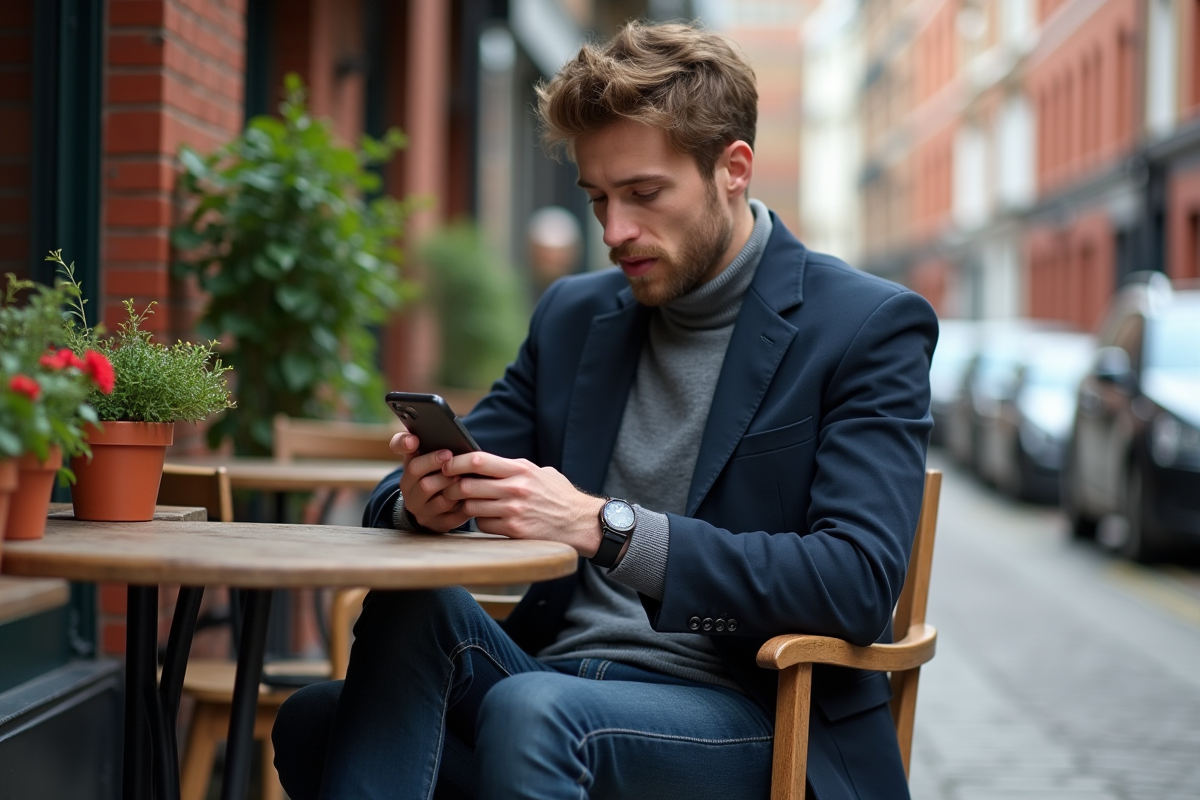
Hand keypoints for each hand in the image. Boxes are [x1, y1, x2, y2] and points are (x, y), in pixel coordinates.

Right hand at [390, 432, 471, 531]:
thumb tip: (443, 432)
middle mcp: (409, 488)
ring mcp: (420, 508)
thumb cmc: (443, 477)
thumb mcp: (436, 461)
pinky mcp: (435, 523)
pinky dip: (461, 506)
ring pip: (433, 495)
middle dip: (432, 462)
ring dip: (450, 486)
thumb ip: (434, 445)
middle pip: (415, 472)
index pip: (399, 448)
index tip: (414, 440)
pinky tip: (471, 498)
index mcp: (409, 466)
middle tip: (448, 455)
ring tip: (463, 478)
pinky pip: (449, 516)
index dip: (404, 443)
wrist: (437, 511)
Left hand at [440, 451, 605, 555]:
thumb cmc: (558, 495)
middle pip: (468, 485)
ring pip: (471, 506)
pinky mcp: (514, 530)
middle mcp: (515, 489)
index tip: (447, 464)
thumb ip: (513, 468)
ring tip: (467, 503)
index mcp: (520, 469)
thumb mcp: (539, 472)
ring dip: (465, 505)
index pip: (478, 460)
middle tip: (449, 488)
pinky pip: (483, 524)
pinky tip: (488, 518)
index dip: (456, 461)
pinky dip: (481, 522)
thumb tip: (484, 462)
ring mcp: (514, 511)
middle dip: (453, 486)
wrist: (579, 522)